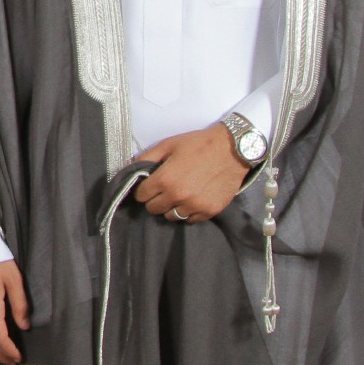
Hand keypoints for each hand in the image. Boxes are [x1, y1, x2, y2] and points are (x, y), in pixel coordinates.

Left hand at [133, 124, 250, 221]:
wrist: (232, 149)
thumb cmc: (198, 144)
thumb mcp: (168, 144)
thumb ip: (147, 157)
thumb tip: (131, 168)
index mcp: (165, 180)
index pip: (141, 196)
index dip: (143, 189)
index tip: (149, 185)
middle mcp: (178, 197)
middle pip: (154, 209)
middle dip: (155, 199)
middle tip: (163, 189)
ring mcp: (194, 206)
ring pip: (171, 217)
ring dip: (171, 207)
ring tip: (178, 194)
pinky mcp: (209, 211)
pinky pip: (190, 219)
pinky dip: (188, 211)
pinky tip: (192, 198)